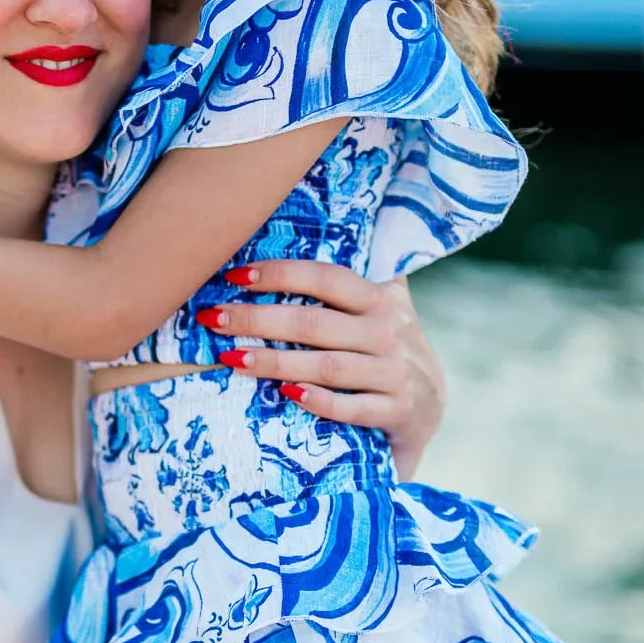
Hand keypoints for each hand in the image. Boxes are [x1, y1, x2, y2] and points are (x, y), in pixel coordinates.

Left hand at [204, 261, 445, 478]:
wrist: (429, 408)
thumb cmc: (387, 349)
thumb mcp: (383, 306)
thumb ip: (352, 278)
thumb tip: (314, 230)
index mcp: (381, 300)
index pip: (327, 278)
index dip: (281, 273)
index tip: (235, 275)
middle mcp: (390, 332)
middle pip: (315, 323)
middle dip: (259, 319)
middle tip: (214, 319)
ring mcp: (396, 374)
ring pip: (327, 365)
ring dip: (275, 361)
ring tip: (231, 357)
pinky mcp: (398, 412)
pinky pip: (352, 408)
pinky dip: (318, 401)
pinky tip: (285, 393)